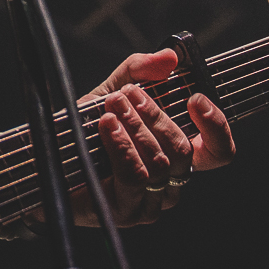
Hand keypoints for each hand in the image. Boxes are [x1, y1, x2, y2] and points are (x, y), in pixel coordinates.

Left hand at [71, 48, 234, 225]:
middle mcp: (171, 184)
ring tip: (113, 107)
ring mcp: (151, 202)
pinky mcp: (126, 212)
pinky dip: (121, 145)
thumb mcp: (114, 92)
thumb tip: (170, 57)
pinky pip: (134, 176)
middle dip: (155, 116)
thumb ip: (140, 71)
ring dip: (135, 128)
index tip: (194, 99)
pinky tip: (106, 126)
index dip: (216, 126)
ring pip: (159, 163)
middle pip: (183, 151)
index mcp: (177, 158)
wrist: (49, 159)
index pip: (219, 152)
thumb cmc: (86, 129)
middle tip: (127, 95)